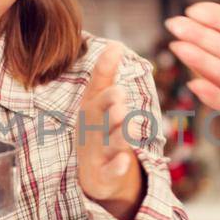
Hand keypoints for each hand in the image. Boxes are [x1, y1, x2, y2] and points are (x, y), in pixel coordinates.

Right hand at [77, 43, 144, 219]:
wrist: (93, 173)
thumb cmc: (98, 128)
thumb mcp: (98, 101)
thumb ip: (105, 74)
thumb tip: (115, 43)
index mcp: (90, 110)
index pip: (97, 93)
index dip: (106, 83)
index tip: (118, 72)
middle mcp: (91, 130)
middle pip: (99, 119)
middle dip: (108, 108)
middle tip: (119, 98)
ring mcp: (96, 154)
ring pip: (108, 143)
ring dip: (117, 135)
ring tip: (128, 125)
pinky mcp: (103, 175)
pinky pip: (110, 172)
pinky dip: (116, 167)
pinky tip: (124, 161)